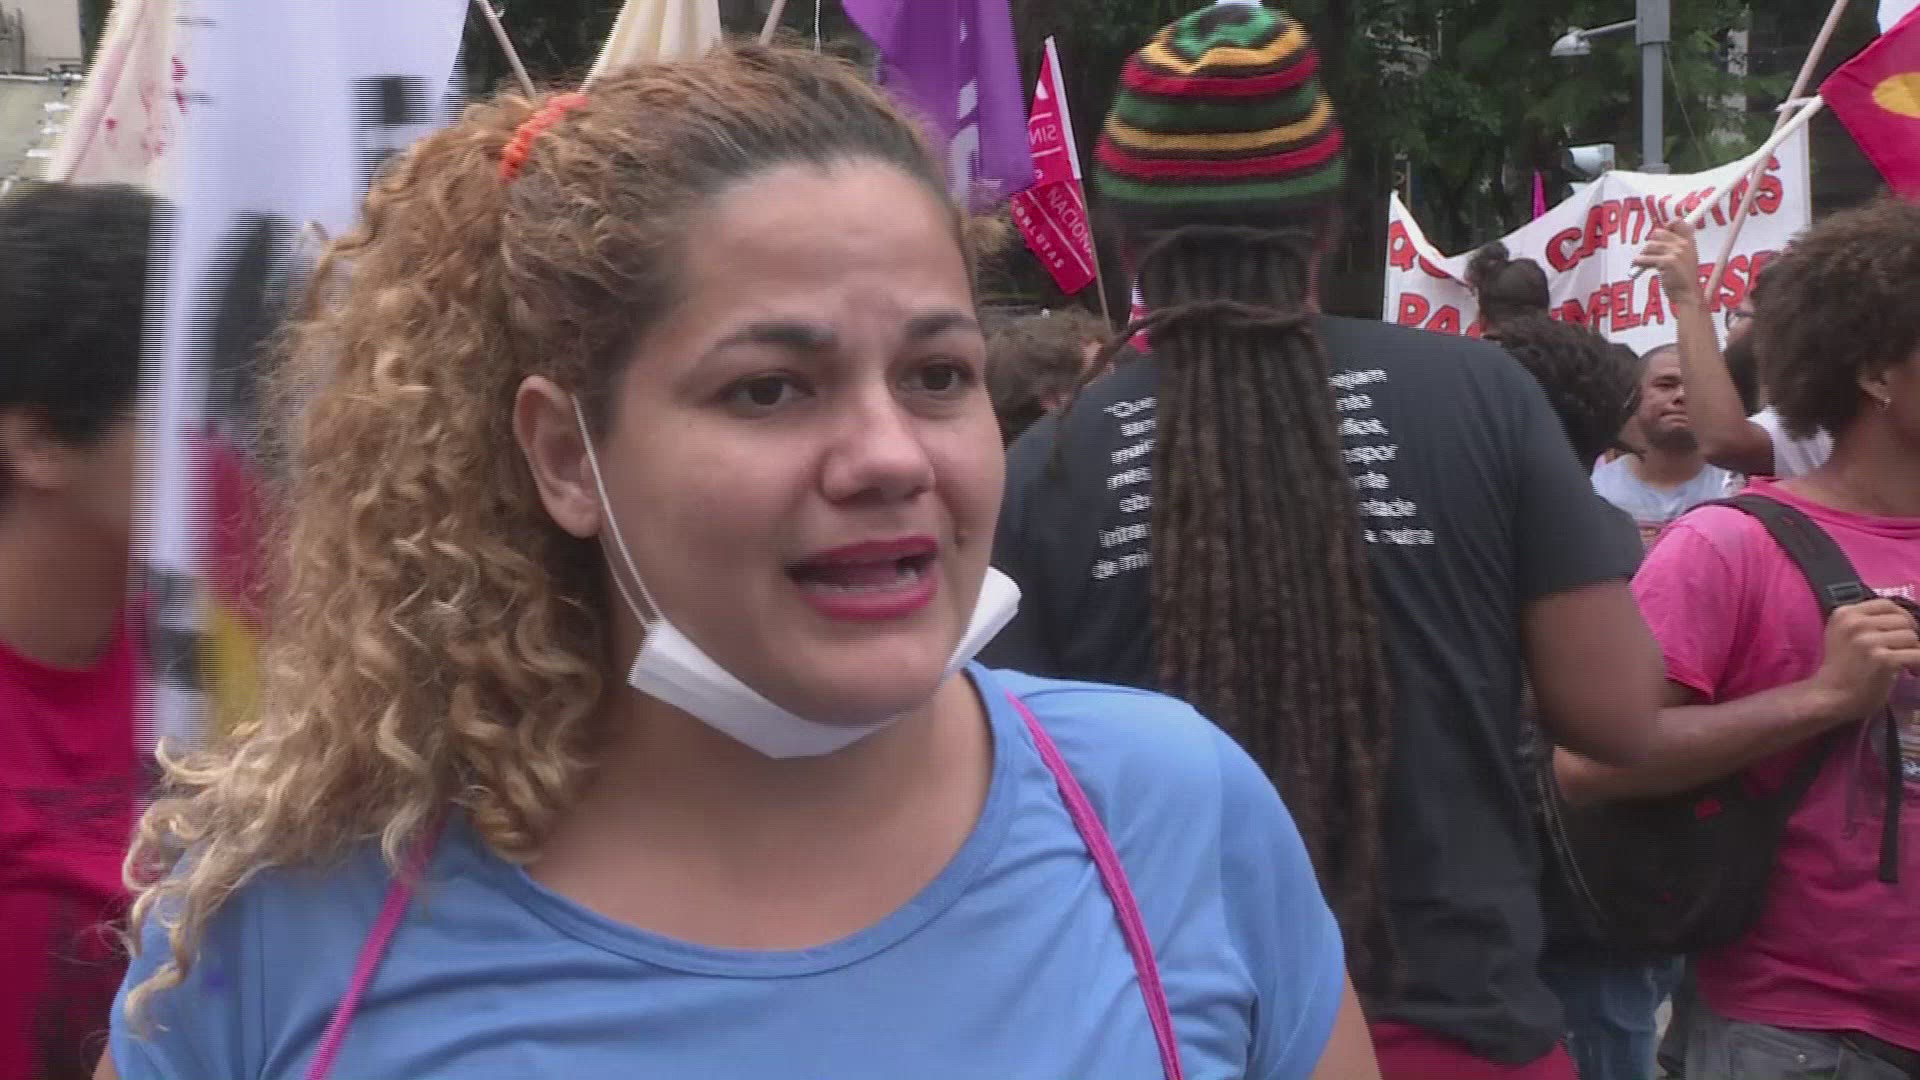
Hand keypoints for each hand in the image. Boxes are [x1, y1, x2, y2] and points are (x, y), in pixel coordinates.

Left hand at [1633, 219, 1702, 307]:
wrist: (1686, 294)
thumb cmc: (1682, 279)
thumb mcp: (1685, 259)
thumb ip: (1676, 247)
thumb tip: (1658, 236)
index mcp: (1689, 242)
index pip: (1679, 222)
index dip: (1668, 224)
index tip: (1660, 232)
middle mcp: (1684, 245)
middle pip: (1658, 233)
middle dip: (1651, 243)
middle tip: (1648, 253)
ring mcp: (1676, 253)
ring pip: (1649, 245)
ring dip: (1643, 254)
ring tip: (1643, 262)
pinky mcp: (1667, 261)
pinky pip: (1645, 258)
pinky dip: (1639, 262)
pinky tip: (1639, 267)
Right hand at [1807, 599, 1919, 724]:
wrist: (1831, 696)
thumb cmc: (1841, 667)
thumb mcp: (1843, 634)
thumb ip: (1865, 621)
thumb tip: (1903, 618)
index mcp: (1845, 614)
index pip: (1886, 604)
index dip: (1900, 617)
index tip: (1900, 632)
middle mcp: (1855, 623)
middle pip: (1902, 620)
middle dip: (1907, 636)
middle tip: (1904, 650)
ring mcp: (1869, 641)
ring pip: (1911, 637)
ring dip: (1912, 650)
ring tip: (1905, 662)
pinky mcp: (1883, 659)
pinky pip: (1917, 655)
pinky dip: (1918, 664)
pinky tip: (1911, 671)